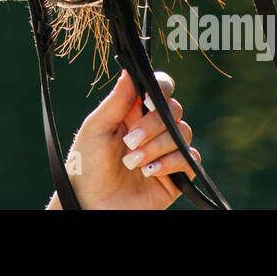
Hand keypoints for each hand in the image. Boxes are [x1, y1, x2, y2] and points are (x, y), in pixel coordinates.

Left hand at [56, 69, 199, 209]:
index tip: (148, 99)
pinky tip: (149, 171)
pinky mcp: (175, 175)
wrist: (90, 205)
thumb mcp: (96, 128)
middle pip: (174, 109)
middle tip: (129, 142)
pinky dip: (171, 162)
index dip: (161, 88)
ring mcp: (165, 151)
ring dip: (156, 146)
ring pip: (182, 133)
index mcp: (133, 112)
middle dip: (153, 125)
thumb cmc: (86, 166)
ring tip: (133, 163)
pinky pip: (189, 158)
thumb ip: (116, 100)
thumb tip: (129, 70)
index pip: (159, 89)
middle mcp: (153, 129)